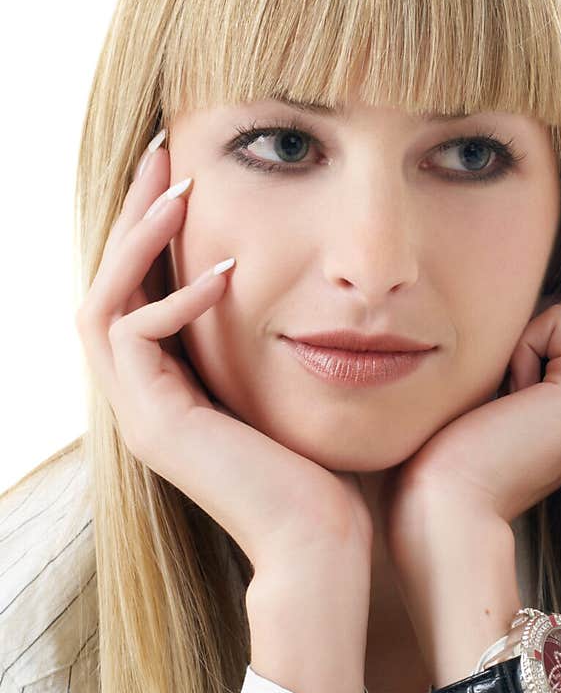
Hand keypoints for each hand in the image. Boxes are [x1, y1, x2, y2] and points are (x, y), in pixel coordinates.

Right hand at [75, 139, 373, 574]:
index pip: (139, 288)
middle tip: (163, 148)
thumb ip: (271, 339)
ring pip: (103, 303)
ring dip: (138, 240)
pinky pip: (134, 337)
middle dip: (133, 214)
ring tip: (180, 187)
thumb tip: (298, 283)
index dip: (153, 227)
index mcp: (168, 387)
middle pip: (107, 284)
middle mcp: (141, 398)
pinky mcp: (153, 427)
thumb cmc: (324, 470)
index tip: (186, 169)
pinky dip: (175, 300)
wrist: (322, 544)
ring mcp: (140, 416)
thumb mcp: (291, 384)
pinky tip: (227, 272)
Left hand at [382, 290, 560, 683]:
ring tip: (506, 406)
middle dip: (529, 339)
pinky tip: (508, 406)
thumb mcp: (502, 393)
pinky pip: (559, 318)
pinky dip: (520, 349)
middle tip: (504, 403)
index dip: (525, 345)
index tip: (502, 406)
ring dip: (523, 345)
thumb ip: (535, 354)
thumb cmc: (449, 456)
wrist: (444, 509)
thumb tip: (543, 297)